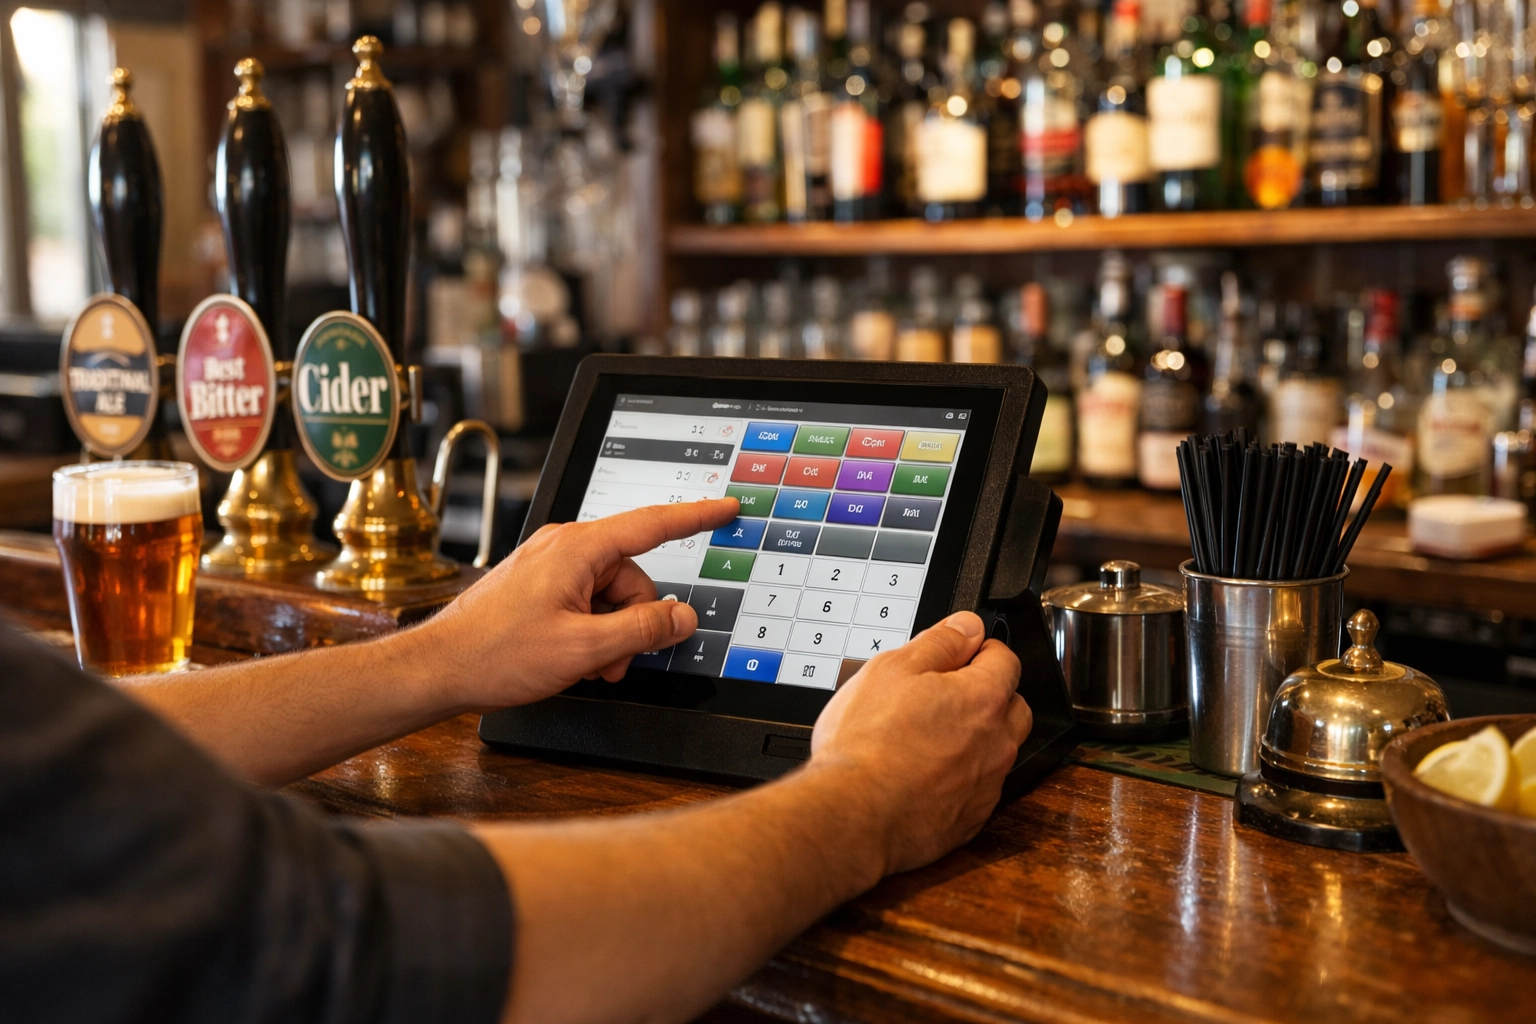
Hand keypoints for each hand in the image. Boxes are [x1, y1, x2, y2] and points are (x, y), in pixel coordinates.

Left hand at [416, 498, 739, 708]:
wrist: (439, 668)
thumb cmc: (495, 653)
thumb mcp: (583, 648)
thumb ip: (642, 630)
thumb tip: (682, 616)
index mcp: (577, 548)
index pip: (652, 525)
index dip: (696, 517)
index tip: (726, 508)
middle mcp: (564, 547)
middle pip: (633, 576)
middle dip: (635, 622)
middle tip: (615, 662)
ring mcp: (550, 564)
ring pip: (612, 594)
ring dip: (612, 633)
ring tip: (589, 666)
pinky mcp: (540, 584)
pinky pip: (587, 600)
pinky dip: (591, 631)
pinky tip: (575, 658)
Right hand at [808, 612, 1028, 875]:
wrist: (853, 816)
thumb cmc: (867, 744)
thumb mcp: (892, 669)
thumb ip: (940, 642)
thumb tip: (968, 626)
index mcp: (984, 699)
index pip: (1005, 659)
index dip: (978, 650)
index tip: (957, 654)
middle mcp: (997, 743)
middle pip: (1012, 707)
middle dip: (988, 695)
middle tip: (942, 696)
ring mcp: (987, 786)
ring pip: (996, 750)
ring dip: (975, 739)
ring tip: (927, 738)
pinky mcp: (971, 820)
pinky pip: (977, 789)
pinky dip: (958, 778)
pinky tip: (921, 775)